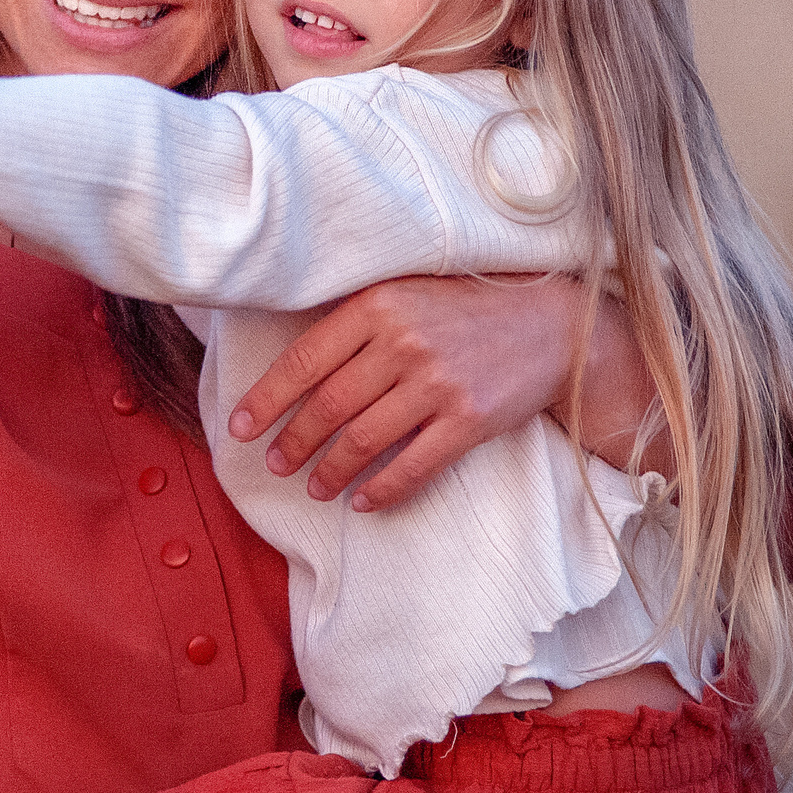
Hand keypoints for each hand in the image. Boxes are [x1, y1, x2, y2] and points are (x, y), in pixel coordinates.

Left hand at [227, 274, 642, 511]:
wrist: (552, 324)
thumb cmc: (465, 307)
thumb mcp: (405, 292)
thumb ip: (356, 320)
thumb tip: (294, 364)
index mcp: (378, 306)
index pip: (304, 359)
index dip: (266, 399)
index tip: (240, 427)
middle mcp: (404, 343)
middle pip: (328, 405)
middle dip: (293, 441)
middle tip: (274, 463)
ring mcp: (438, 383)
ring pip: (363, 440)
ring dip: (330, 470)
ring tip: (312, 486)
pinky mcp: (469, 419)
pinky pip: (413, 466)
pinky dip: (382, 489)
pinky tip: (363, 501)